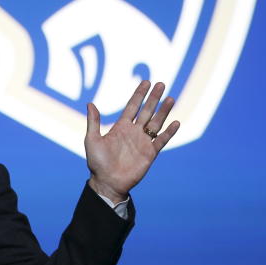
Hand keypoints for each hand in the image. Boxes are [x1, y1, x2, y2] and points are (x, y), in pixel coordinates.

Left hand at [85, 80, 178, 203]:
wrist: (107, 182)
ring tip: (171, 99)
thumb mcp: (92, 140)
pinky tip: (176, 122)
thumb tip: (90, 103)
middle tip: (161, 84)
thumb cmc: (97, 163)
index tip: (146, 82)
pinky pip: (161, 140)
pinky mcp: (150, 153)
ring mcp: (143, 142)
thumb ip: (94, 122)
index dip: (139, 94)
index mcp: (121, 127)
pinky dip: (169, 132)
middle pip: (147, 111)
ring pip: (156, 123)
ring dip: (164, 111)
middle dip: (154, 98)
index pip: (133, 106)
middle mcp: (134, 132)